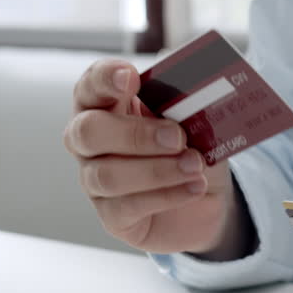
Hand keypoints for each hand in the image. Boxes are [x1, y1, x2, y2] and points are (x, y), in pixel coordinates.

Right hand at [65, 59, 245, 255]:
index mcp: (105, 106)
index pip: (90, 85)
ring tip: (195, 165)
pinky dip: (167, 195)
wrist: (205, 196)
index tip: (129, 76)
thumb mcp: (193, 119)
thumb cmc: (189, 147)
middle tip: (177, 137)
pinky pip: (128, 207)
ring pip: (107, 175)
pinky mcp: (112, 216)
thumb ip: (182, 102)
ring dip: (157, 169)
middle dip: (135, 134)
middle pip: (87, 132)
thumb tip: (192, 88)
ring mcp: (95, 181)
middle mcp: (89, 143)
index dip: (104, 79)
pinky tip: (194, 187)